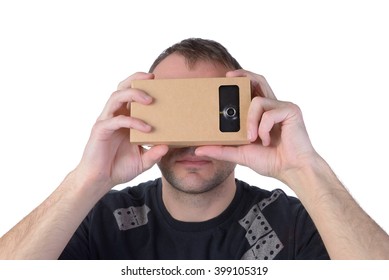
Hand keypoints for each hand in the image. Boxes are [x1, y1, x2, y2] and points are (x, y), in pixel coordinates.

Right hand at [75, 72, 167, 192]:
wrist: (100, 181)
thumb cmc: (119, 168)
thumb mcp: (143, 161)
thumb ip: (154, 154)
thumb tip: (167, 146)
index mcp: (125, 118)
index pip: (131, 95)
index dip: (141, 84)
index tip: (158, 80)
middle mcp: (115, 116)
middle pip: (122, 88)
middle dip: (136, 80)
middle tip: (152, 79)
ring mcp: (107, 121)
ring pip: (116, 97)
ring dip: (134, 95)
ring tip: (150, 100)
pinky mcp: (101, 130)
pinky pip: (117, 120)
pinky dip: (133, 122)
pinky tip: (146, 129)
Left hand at [195, 70, 317, 180]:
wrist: (292, 170)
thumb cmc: (271, 161)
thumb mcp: (240, 154)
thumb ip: (221, 150)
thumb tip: (198, 150)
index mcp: (262, 114)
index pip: (251, 91)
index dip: (240, 81)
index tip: (225, 78)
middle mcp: (272, 107)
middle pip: (259, 81)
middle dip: (244, 75)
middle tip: (228, 77)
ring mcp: (282, 107)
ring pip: (257, 100)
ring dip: (250, 120)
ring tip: (251, 138)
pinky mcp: (291, 111)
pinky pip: (269, 113)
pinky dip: (263, 128)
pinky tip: (266, 141)